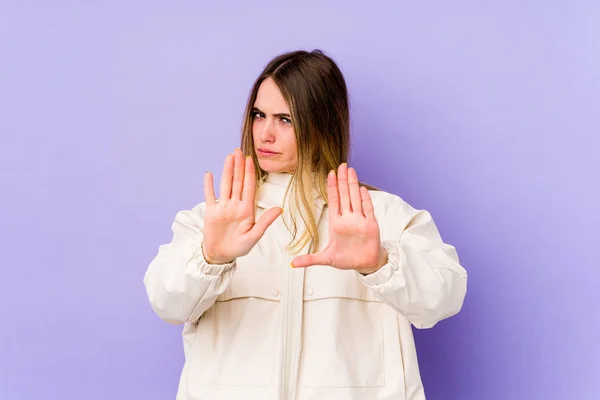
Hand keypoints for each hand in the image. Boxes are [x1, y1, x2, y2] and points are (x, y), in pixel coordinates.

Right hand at [202, 149, 282, 263]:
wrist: (221, 255)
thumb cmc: (239, 247)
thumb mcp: (254, 236)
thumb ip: (265, 222)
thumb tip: (280, 209)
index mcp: (246, 209)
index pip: (249, 187)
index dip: (249, 173)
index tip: (250, 160)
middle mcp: (235, 205)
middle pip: (237, 182)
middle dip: (238, 166)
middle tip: (238, 151)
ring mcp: (223, 207)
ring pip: (225, 185)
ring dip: (226, 171)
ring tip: (228, 157)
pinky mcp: (211, 212)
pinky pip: (210, 196)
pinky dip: (208, 186)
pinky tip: (209, 174)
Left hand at [291, 163, 386, 273]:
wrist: (365, 264)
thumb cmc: (347, 259)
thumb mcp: (326, 259)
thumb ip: (310, 259)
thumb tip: (293, 263)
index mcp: (337, 223)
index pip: (334, 200)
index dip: (332, 187)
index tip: (330, 174)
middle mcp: (348, 218)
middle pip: (345, 195)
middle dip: (342, 180)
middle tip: (341, 165)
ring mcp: (360, 220)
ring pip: (355, 198)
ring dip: (353, 184)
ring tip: (351, 171)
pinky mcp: (371, 225)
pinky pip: (368, 209)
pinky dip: (365, 199)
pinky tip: (362, 189)